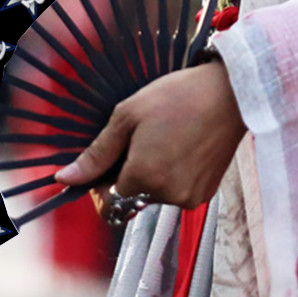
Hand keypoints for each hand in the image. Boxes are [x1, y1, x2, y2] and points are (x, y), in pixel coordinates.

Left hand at [53, 57, 247, 222]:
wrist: (232, 94)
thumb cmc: (177, 97)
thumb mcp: (128, 116)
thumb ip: (97, 153)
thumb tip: (65, 179)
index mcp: (144, 177)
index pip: (107, 202)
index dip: (101, 184)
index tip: (109, 160)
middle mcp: (167, 196)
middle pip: (130, 198)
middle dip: (127, 175)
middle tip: (140, 139)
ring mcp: (189, 198)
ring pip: (152, 196)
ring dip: (150, 175)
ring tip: (165, 138)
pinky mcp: (205, 194)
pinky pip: (175, 192)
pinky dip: (171, 176)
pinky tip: (181, 146)